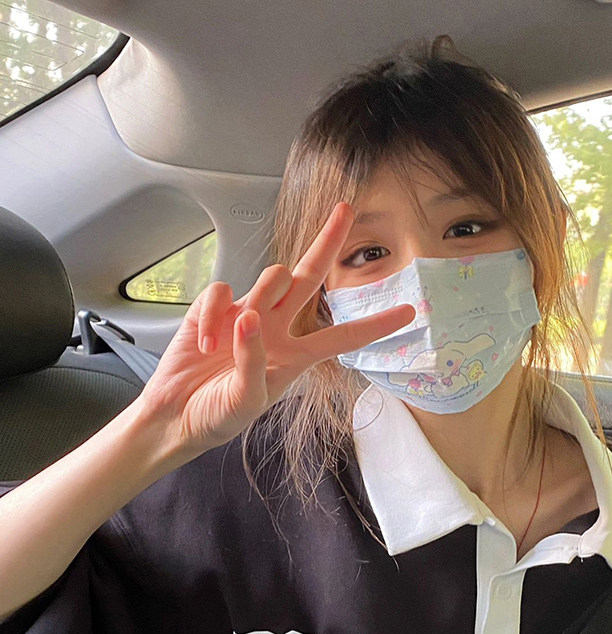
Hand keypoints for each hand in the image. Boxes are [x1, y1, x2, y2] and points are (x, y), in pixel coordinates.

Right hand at [137, 202, 414, 453]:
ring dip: (262, 294)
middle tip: (347, 209)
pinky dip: (212, 317)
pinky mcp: (213, 310)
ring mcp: (245, 314)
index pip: (343, 336)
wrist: (174, 418)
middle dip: (328, 241)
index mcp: (295, 357)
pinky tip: (204, 345)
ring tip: (234, 335)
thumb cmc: (217, 417)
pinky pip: (222, 291)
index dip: (376, 325)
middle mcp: (276, 329)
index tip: (410, 313)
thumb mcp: (246, 401)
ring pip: (271, 276)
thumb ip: (253, 361)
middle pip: (309, 277)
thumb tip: (250, 317)